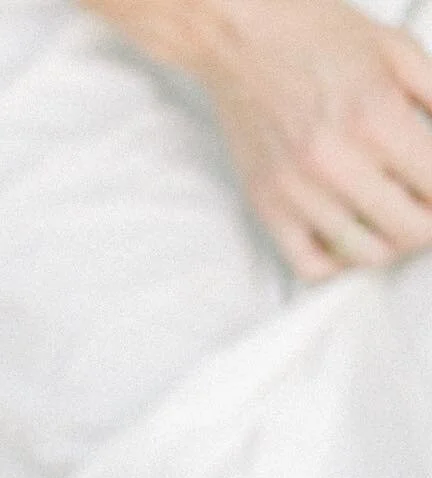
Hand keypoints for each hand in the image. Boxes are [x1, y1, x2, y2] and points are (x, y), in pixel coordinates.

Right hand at [85, 0, 431, 279]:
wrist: (242, 34)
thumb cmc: (312, 35)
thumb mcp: (396, 50)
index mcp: (376, 117)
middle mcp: (336, 162)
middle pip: (410, 230)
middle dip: (429, 222)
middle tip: (427, 206)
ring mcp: (298, 191)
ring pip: (367, 254)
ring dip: (391, 242)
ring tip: (392, 220)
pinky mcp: (269, 207)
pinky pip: (311, 265)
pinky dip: (339, 263)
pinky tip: (350, 237)